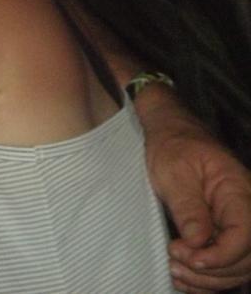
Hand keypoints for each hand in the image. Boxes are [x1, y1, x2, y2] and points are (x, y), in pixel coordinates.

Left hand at [137, 93, 250, 291]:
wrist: (171, 135)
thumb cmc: (173, 147)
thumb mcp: (174, 172)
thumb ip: (188, 207)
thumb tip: (197, 242)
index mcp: (238, 191)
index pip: (246, 234)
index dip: (222, 254)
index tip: (191, 257)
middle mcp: (246, 211)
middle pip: (246, 257)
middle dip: (212, 269)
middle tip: (175, 261)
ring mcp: (237, 224)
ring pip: (239, 267)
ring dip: (209, 279)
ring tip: (176, 272)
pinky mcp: (225, 233)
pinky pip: (227, 264)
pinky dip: (209, 278)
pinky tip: (186, 280)